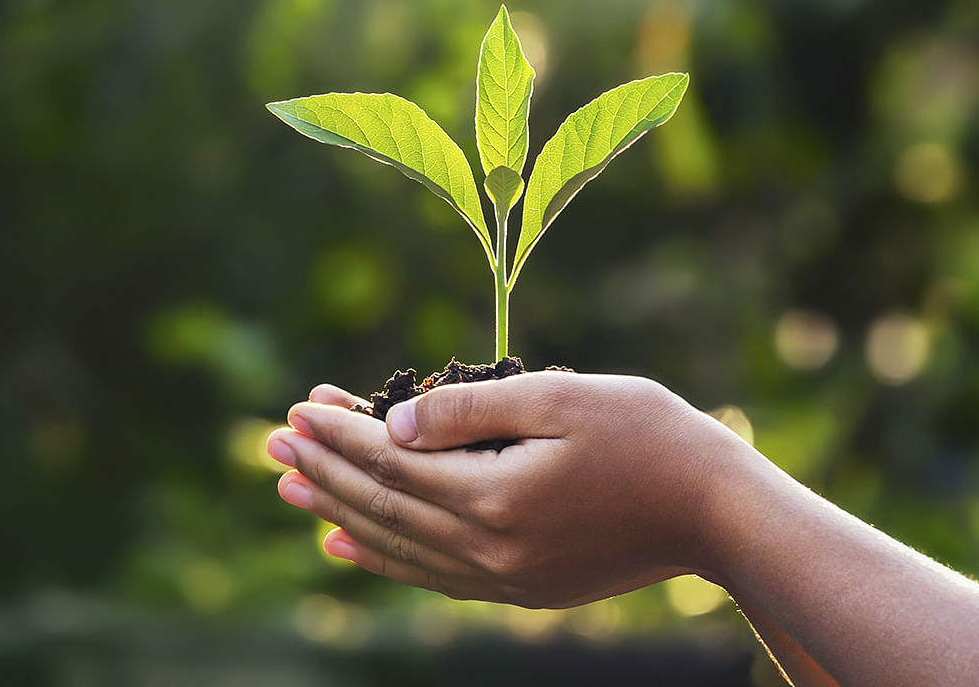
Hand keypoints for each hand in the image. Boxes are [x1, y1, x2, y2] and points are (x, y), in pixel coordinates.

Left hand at [266, 372, 739, 607]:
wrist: (713, 509)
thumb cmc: (644, 434)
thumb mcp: (559, 398)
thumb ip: (471, 411)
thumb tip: (393, 424)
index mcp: (494, 496)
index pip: (390, 462)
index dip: (339, 433)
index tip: (297, 408)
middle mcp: (488, 548)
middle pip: (382, 505)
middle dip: (323, 470)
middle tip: (273, 443)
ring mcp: (503, 576)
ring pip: (397, 544)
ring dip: (339, 514)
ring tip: (291, 491)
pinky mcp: (520, 588)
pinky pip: (430, 575)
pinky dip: (382, 558)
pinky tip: (348, 548)